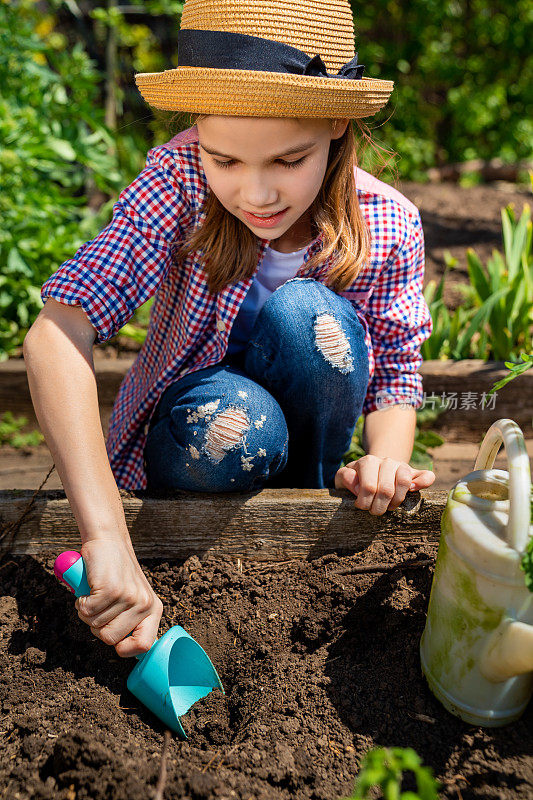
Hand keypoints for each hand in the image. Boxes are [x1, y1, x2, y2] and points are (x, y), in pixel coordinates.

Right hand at [74, 538, 162, 657]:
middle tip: (100, 606)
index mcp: (154, 609)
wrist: (108, 541)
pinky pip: (87, 611)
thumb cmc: (116, 573)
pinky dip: (81, 602)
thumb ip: (132, 620)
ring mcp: (129, 596)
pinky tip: (89, 588)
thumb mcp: (133, 597)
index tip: (115, 643)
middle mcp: (145, 604)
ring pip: (95, 625)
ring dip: (88, 611)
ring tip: (96, 593)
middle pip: (111, 639)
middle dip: (98, 626)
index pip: (145, 645)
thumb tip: (125, 650)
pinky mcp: (111, 589)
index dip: (125, 649)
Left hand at [335, 455, 435, 515]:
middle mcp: (386, 461)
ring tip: (389, 506)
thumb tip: (358, 487)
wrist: (373, 469)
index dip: (365, 503)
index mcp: (367, 462)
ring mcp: (401, 466)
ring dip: (396, 501)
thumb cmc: (356, 479)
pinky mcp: (415, 472)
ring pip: (404, 482)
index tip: (361, 506)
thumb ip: (345, 478)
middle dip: (379, 507)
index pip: (369, 487)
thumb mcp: (343, 477)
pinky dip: (422, 484)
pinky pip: (426, 476)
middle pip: (386, 489)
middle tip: (375, 511)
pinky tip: (413, 491)